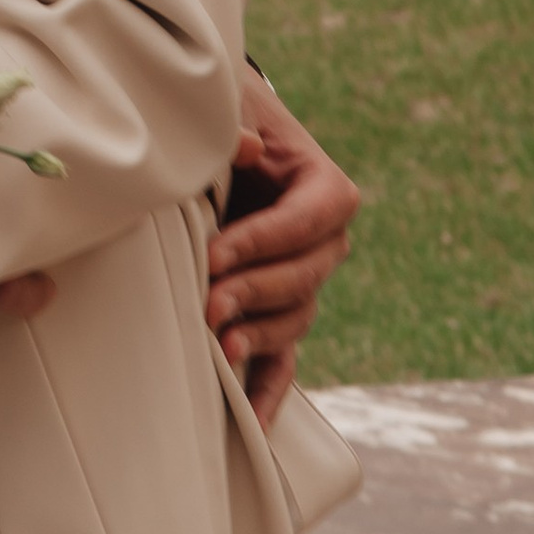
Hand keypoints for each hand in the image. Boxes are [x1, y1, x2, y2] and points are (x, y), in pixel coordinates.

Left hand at [208, 79, 359, 419]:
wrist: (215, 139)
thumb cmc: (226, 120)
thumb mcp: (234, 107)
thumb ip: (239, 123)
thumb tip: (248, 147)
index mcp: (324, 188)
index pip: (309, 220)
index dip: (264, 241)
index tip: (215, 255)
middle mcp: (324, 241)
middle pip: (306, 276)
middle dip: (255, 291)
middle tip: (209, 304)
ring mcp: (302, 281)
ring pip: (296, 317)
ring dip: (259, 335)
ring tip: (219, 347)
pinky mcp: (274, 311)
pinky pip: (284, 357)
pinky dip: (270, 391)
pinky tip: (255, 425)